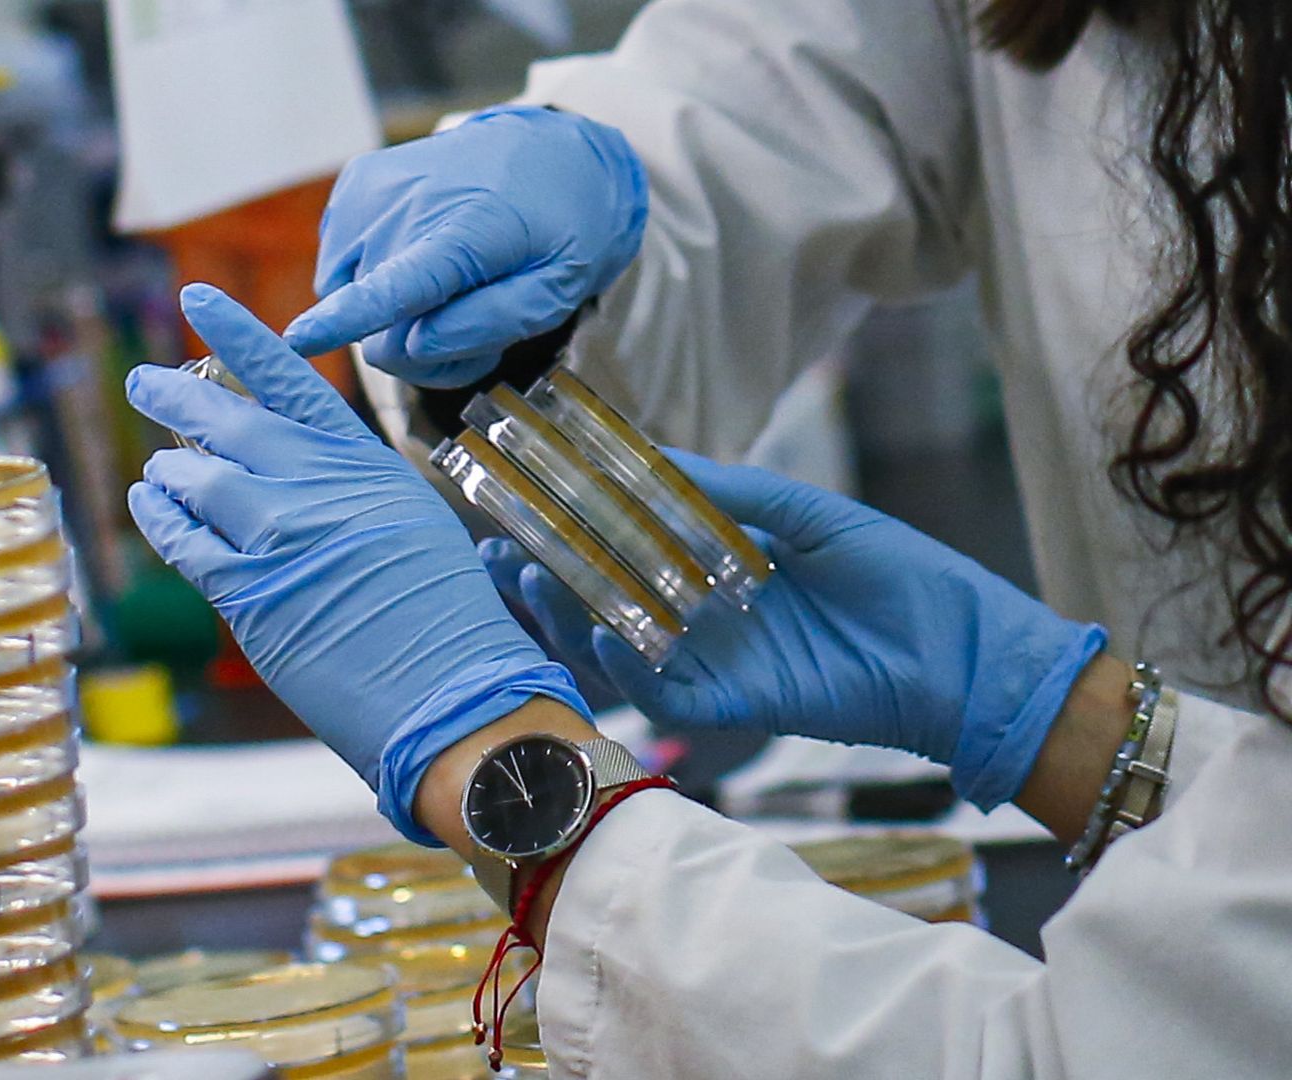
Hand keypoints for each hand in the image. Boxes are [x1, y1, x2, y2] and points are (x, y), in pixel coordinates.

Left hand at [126, 284, 587, 840]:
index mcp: (365, 462)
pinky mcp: (250, 593)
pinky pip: (183, 541)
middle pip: (227, 419)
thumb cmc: (447, 621)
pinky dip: (159, 518)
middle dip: (176, 396)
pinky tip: (148, 504)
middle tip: (144, 383)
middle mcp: (319, 485)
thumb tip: (290, 473)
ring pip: (195, 477)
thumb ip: (349, 490)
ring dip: (168, 470)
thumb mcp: (410, 524)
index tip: (194, 298)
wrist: (456, 692)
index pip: (288, 379)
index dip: (235, 334)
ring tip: (156, 470)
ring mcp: (281, 535)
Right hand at [283, 106, 647, 388]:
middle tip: (474, 335)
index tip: (298, 339)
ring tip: (450, 293)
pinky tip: (421, 261)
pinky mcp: (354, 185)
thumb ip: (490, 323)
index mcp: (464, 232)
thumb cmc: (560, 230)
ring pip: (348, 299)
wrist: (549, 152)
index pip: (395, 288)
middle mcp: (404, 204)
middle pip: (376, 328)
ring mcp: (370, 190)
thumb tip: (413, 346)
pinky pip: (340, 268)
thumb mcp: (556, 290)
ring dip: (394, 317)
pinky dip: (374, 278)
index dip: (345, 320)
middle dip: (417, 348)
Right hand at [484, 451, 1105, 810]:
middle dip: (544, 580)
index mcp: (715, 566)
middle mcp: (702, 617)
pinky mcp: (734, 705)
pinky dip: (628, 667)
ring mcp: (713, 662)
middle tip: (495, 551)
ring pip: (617, 647)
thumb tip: (646, 454)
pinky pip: (662, 693)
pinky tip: (603, 631)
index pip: (625, 546)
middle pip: (602, 600)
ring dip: (567, 619)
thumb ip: (728, 494)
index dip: (570, 528)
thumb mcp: (808, 515)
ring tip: (528, 579)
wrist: (968, 652)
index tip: (519, 498)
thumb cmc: (902, 575)